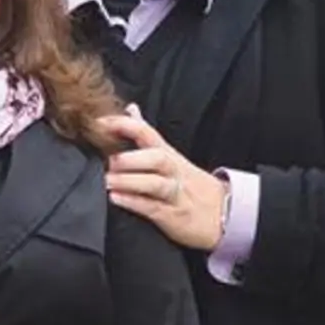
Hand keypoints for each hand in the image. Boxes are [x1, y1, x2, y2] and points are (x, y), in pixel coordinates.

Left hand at [101, 108, 226, 251]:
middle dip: (132, 157)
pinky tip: (116, 199)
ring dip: (130, 181)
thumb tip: (131, 109)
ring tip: (107, 181)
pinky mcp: (173, 215)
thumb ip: (147, 134)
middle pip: (157, 157)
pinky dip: (134, 203)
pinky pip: (153, 208)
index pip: (147, 132)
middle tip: (109, 159)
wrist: (225, 212)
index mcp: (168, 154)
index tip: (100, 123)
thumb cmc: (190, 183)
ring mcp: (174, 193)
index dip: (124, 125)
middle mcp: (172, 171)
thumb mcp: (171, 155)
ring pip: (155, 184)